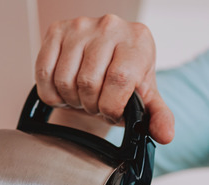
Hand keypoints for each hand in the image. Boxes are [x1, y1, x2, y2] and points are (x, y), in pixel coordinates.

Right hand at [35, 15, 174, 143]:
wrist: (104, 61)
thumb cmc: (125, 79)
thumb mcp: (145, 98)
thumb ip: (158, 117)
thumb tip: (165, 135)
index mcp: (138, 41)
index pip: (120, 79)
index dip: (111, 106)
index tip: (112, 111)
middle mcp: (110, 26)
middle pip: (88, 82)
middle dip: (91, 105)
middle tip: (96, 104)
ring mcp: (81, 26)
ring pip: (64, 79)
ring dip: (71, 99)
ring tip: (83, 96)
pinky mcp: (56, 30)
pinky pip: (44, 72)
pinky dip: (52, 92)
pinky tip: (65, 91)